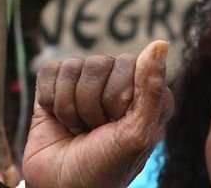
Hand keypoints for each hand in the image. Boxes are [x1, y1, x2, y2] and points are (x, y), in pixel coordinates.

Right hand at [22, 41, 171, 187]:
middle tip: (95, 130)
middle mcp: (117, 82)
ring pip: (73, 67)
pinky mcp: (55, 86)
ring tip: (78, 129)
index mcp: (145, 91)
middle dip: (92, 105)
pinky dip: (50, 100)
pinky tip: (58, 119)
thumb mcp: (137, 135)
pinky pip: (50, 71)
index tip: (117, 125)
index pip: (129, 65)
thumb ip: (151, 89)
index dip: (118, 98)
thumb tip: (160, 43)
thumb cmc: (106, 168)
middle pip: (99, 63)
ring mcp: (85, 83)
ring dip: (70, 107)